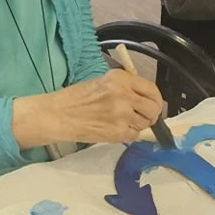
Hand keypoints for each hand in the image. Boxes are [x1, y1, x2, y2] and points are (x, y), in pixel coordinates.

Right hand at [12, 69, 163, 148]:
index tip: (153, 103)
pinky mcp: (118, 132)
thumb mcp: (103, 81)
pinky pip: (134, 135)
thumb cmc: (77, 97)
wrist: (59, 114)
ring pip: (145, 123)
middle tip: (142, 115)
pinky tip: (115, 128)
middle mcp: (124, 95)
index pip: (152, 90)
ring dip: (138, 124)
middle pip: (154, 108)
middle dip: (151, 114)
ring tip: (122, 121)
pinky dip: (128, 134)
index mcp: (121, 79)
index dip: (156, 99)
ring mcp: (122, 115)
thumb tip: (146, 97)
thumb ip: (126, 87)